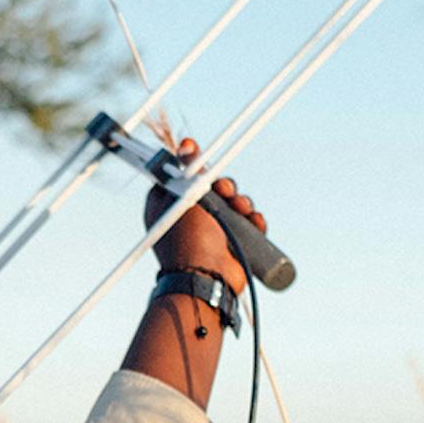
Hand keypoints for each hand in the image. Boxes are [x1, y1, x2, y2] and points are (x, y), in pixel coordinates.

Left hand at [145, 137, 269, 297]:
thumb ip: (187, 170)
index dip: (196, 167)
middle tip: (225, 191)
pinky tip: (254, 221)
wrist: (205, 279)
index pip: (184, 176)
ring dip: (242, 202)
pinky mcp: (233, 243)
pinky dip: (253, 220)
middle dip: (224, 186)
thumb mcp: (185, 197)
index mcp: (170, 206)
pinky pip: (248, 223)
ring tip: (242, 210)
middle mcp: (191, 217)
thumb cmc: (189, 239)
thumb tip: (185, 143)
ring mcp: (213, 231)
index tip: (202, 157)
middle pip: (213, 187)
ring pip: (234, 203)